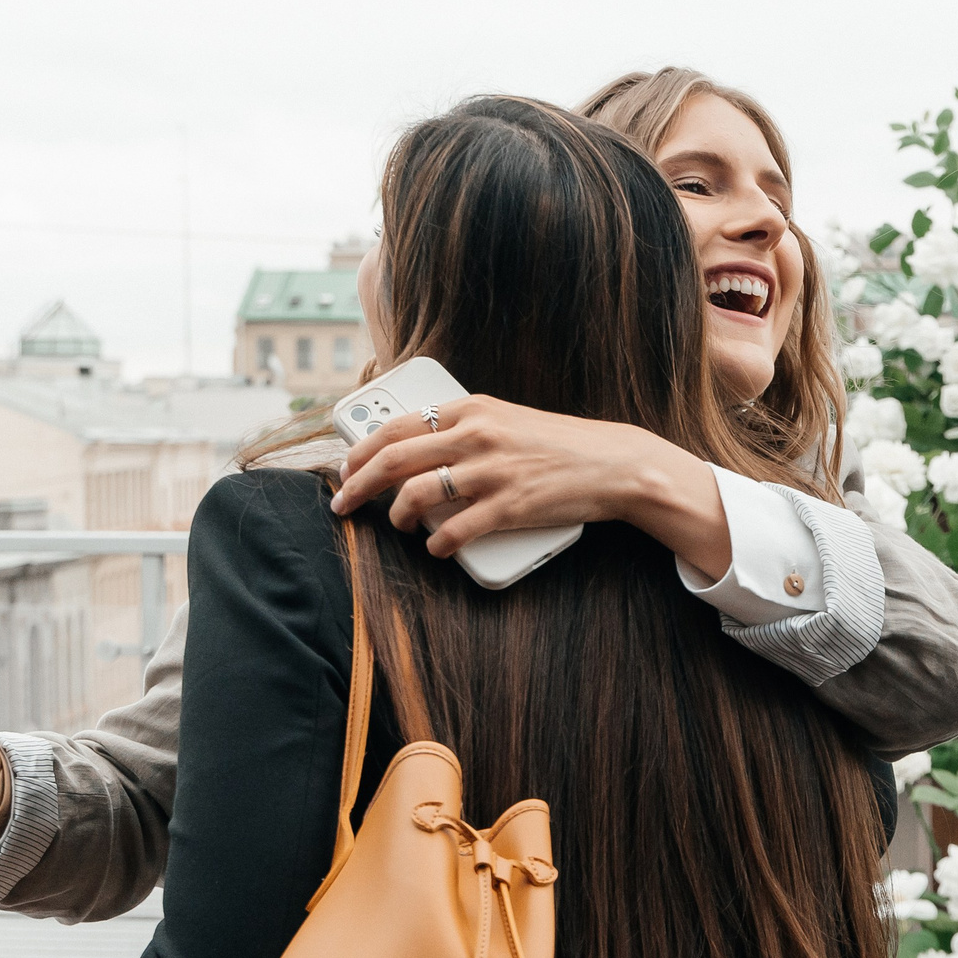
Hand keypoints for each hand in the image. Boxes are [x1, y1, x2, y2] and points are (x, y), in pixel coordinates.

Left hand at [332, 394, 731, 577]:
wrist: (613, 463)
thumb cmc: (559, 444)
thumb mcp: (506, 420)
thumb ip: (463, 429)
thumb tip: (414, 452)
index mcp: (472, 409)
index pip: (396, 427)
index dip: (361, 452)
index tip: (346, 469)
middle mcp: (477, 435)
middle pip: (394, 460)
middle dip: (357, 486)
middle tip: (343, 504)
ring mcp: (493, 471)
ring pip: (417, 496)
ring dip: (397, 517)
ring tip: (399, 525)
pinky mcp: (510, 506)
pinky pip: (454, 531)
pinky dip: (436, 544)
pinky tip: (437, 547)